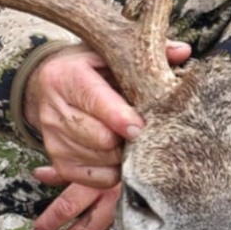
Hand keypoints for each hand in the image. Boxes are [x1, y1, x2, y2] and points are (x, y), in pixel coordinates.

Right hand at [26, 42, 189, 229]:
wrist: (47, 85)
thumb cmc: (90, 68)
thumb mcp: (110, 53)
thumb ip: (147, 53)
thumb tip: (183, 51)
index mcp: (67, 76)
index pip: (96, 102)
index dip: (122, 118)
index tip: (142, 127)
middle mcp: (54, 109)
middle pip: (100, 138)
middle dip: (128, 139)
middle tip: (144, 130)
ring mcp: (53, 138)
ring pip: (100, 159)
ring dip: (123, 155)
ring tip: (131, 139)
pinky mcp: (58, 161)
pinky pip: (94, 178)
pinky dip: (114, 171)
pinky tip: (120, 155)